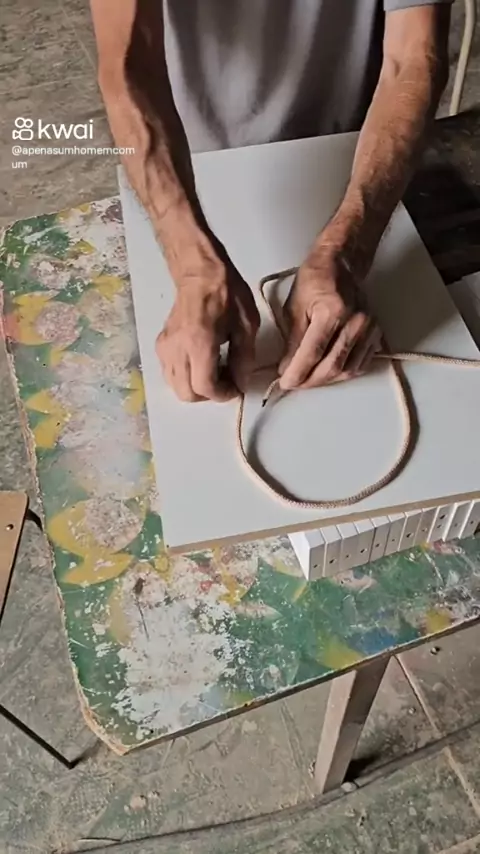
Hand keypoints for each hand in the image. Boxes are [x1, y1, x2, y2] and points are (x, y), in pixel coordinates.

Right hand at [156, 261, 259, 401]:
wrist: (200, 273)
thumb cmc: (226, 294)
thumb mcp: (246, 326)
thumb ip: (244, 359)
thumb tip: (240, 383)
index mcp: (199, 343)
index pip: (205, 387)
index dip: (223, 395)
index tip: (236, 388)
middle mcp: (177, 349)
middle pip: (186, 394)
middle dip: (208, 396)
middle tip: (225, 382)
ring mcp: (165, 348)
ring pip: (175, 386)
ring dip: (195, 388)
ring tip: (214, 373)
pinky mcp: (161, 345)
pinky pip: (170, 373)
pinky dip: (185, 378)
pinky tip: (201, 365)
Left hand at [279, 250, 380, 389]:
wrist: (342, 264)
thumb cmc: (315, 280)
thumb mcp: (295, 307)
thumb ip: (293, 341)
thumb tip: (288, 368)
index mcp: (331, 312)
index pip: (312, 353)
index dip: (297, 373)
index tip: (285, 382)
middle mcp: (354, 322)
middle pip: (332, 367)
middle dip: (310, 381)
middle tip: (294, 383)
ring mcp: (368, 329)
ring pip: (347, 370)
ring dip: (326, 380)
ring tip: (309, 379)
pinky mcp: (376, 333)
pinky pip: (360, 364)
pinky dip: (343, 373)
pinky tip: (328, 371)